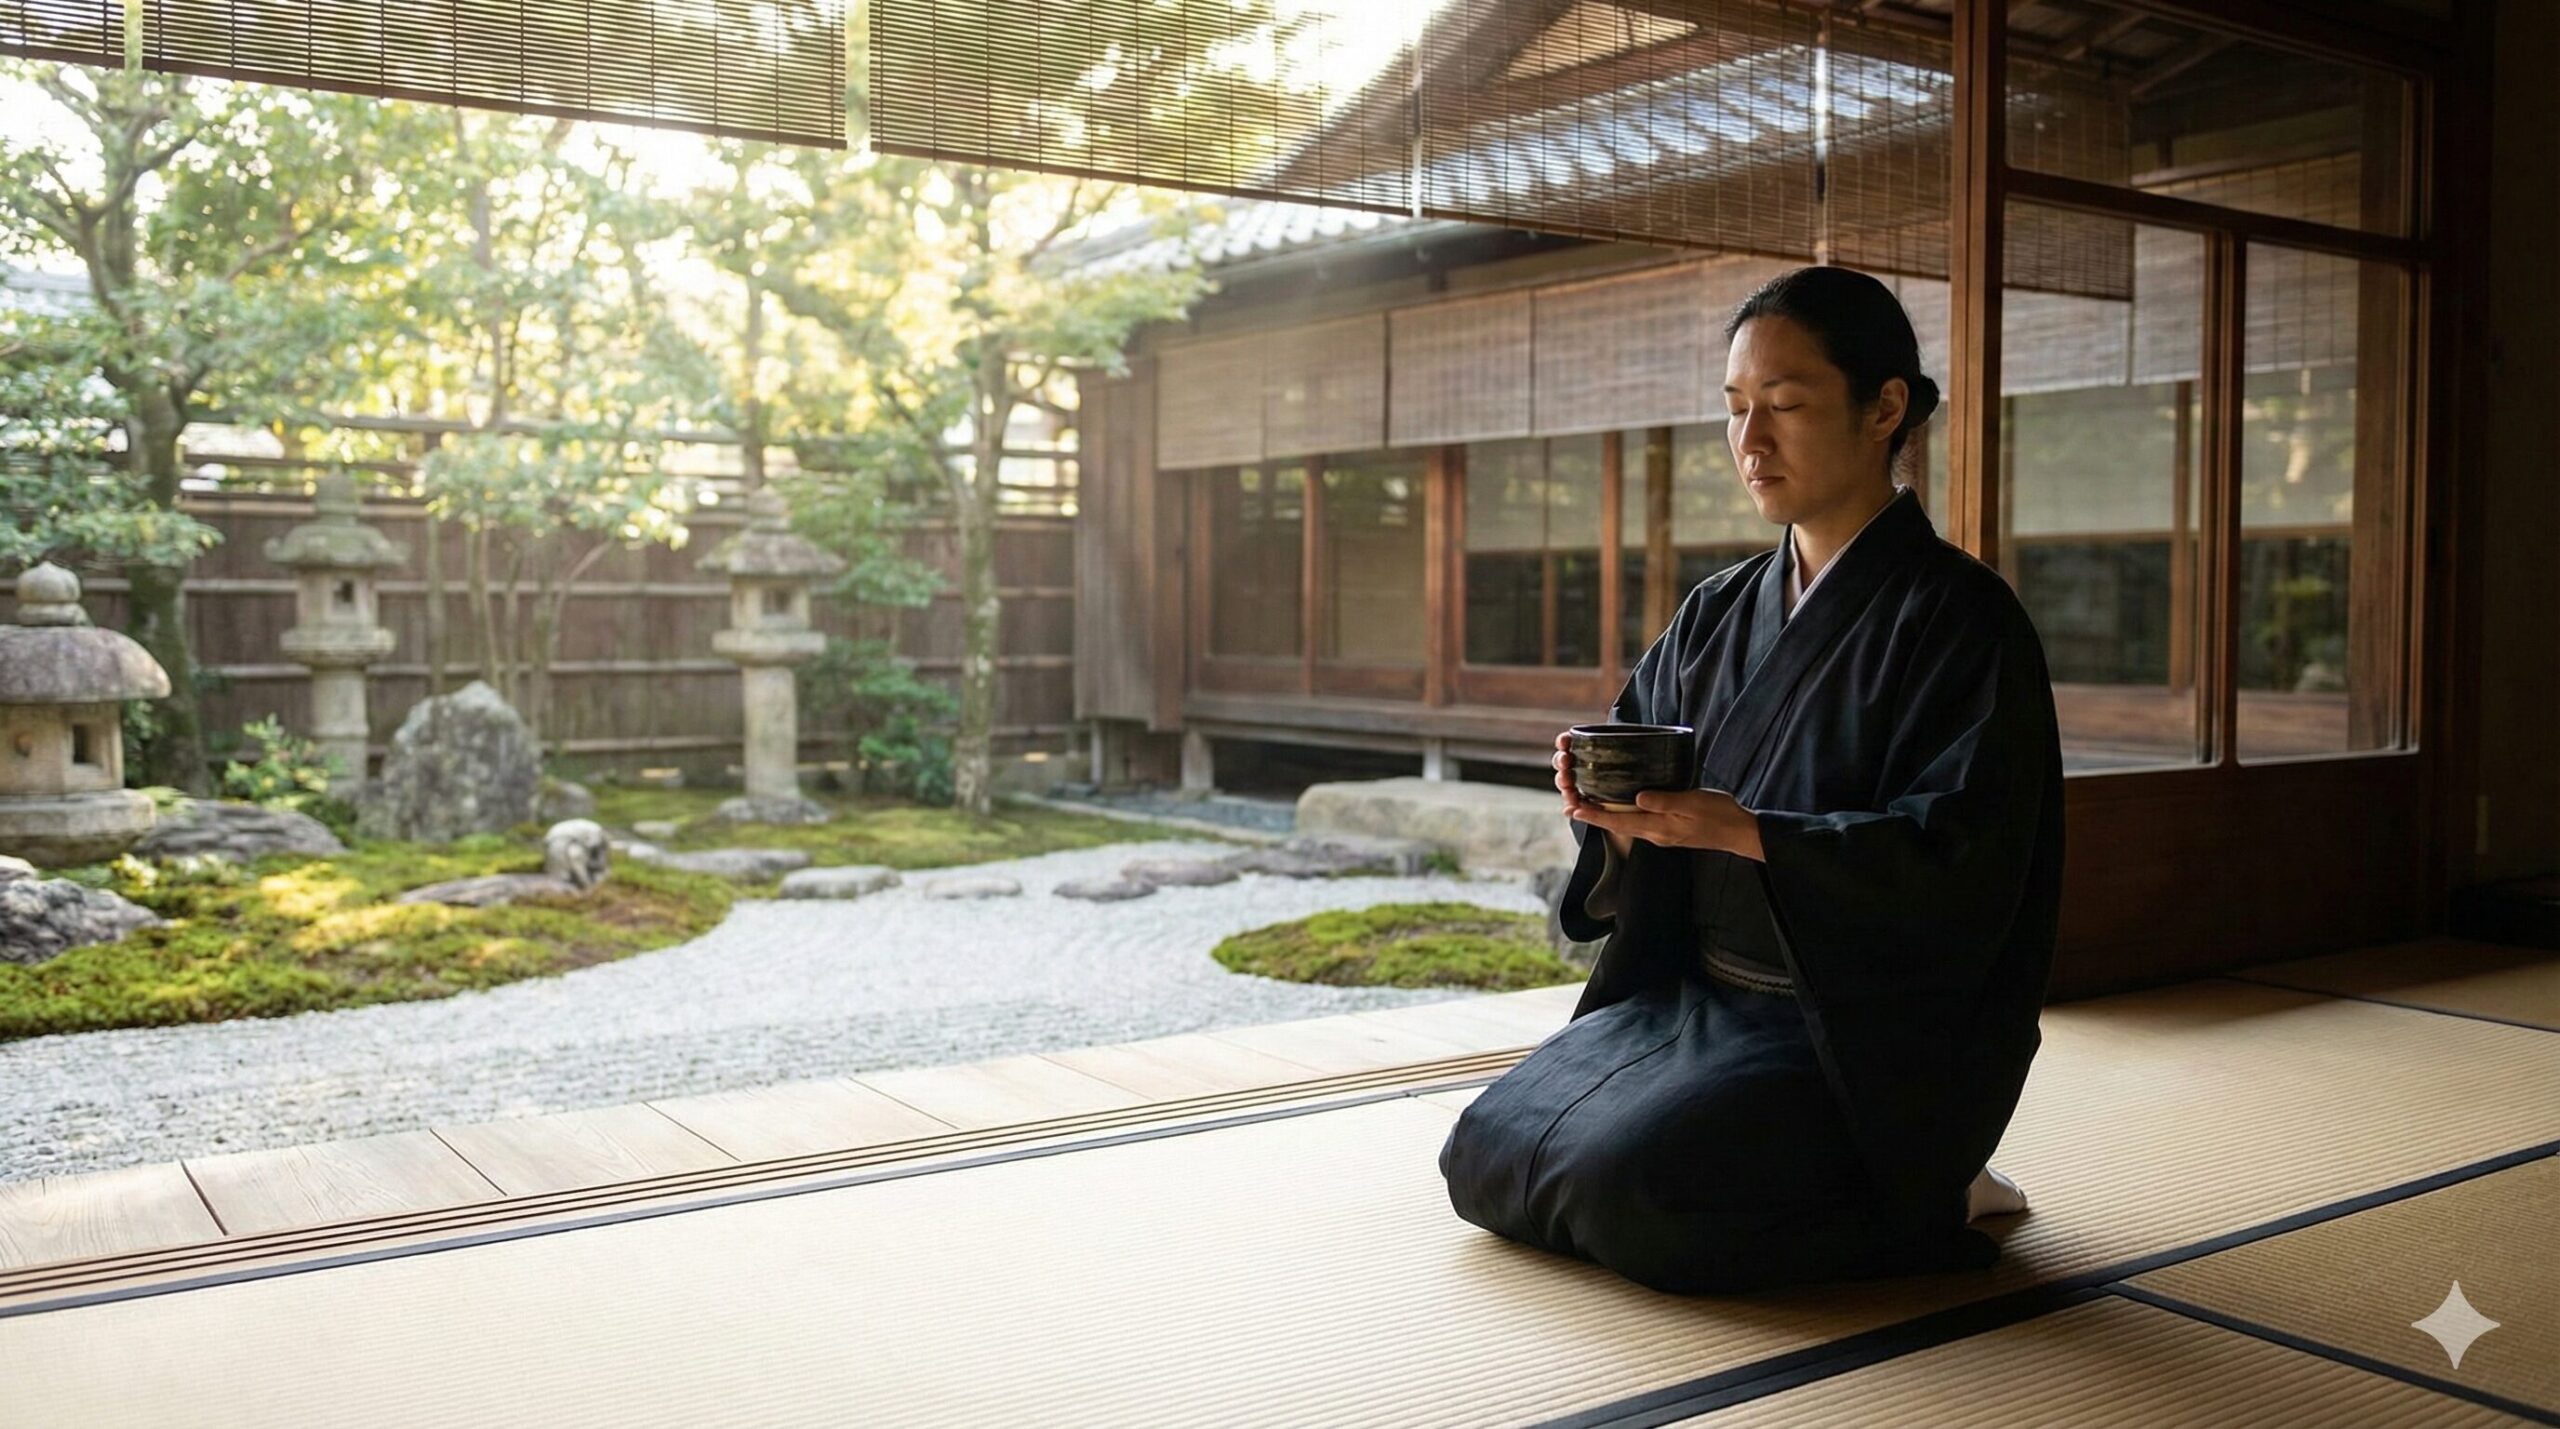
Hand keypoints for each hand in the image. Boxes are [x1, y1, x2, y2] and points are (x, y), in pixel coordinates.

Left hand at [1555, 745, 1764, 861]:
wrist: (1739, 832)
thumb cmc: (1719, 814)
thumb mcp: (1693, 803)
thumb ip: (1665, 801)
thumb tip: (1638, 798)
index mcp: (1658, 827)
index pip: (1619, 822)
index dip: (1595, 816)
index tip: (1573, 810)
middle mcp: (1656, 833)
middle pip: (1618, 824)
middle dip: (1594, 816)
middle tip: (1571, 805)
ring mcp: (1662, 833)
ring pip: (1627, 824)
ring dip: (1607, 815)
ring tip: (1587, 805)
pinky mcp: (1669, 829)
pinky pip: (1639, 822)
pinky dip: (1624, 814)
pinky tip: (1620, 806)